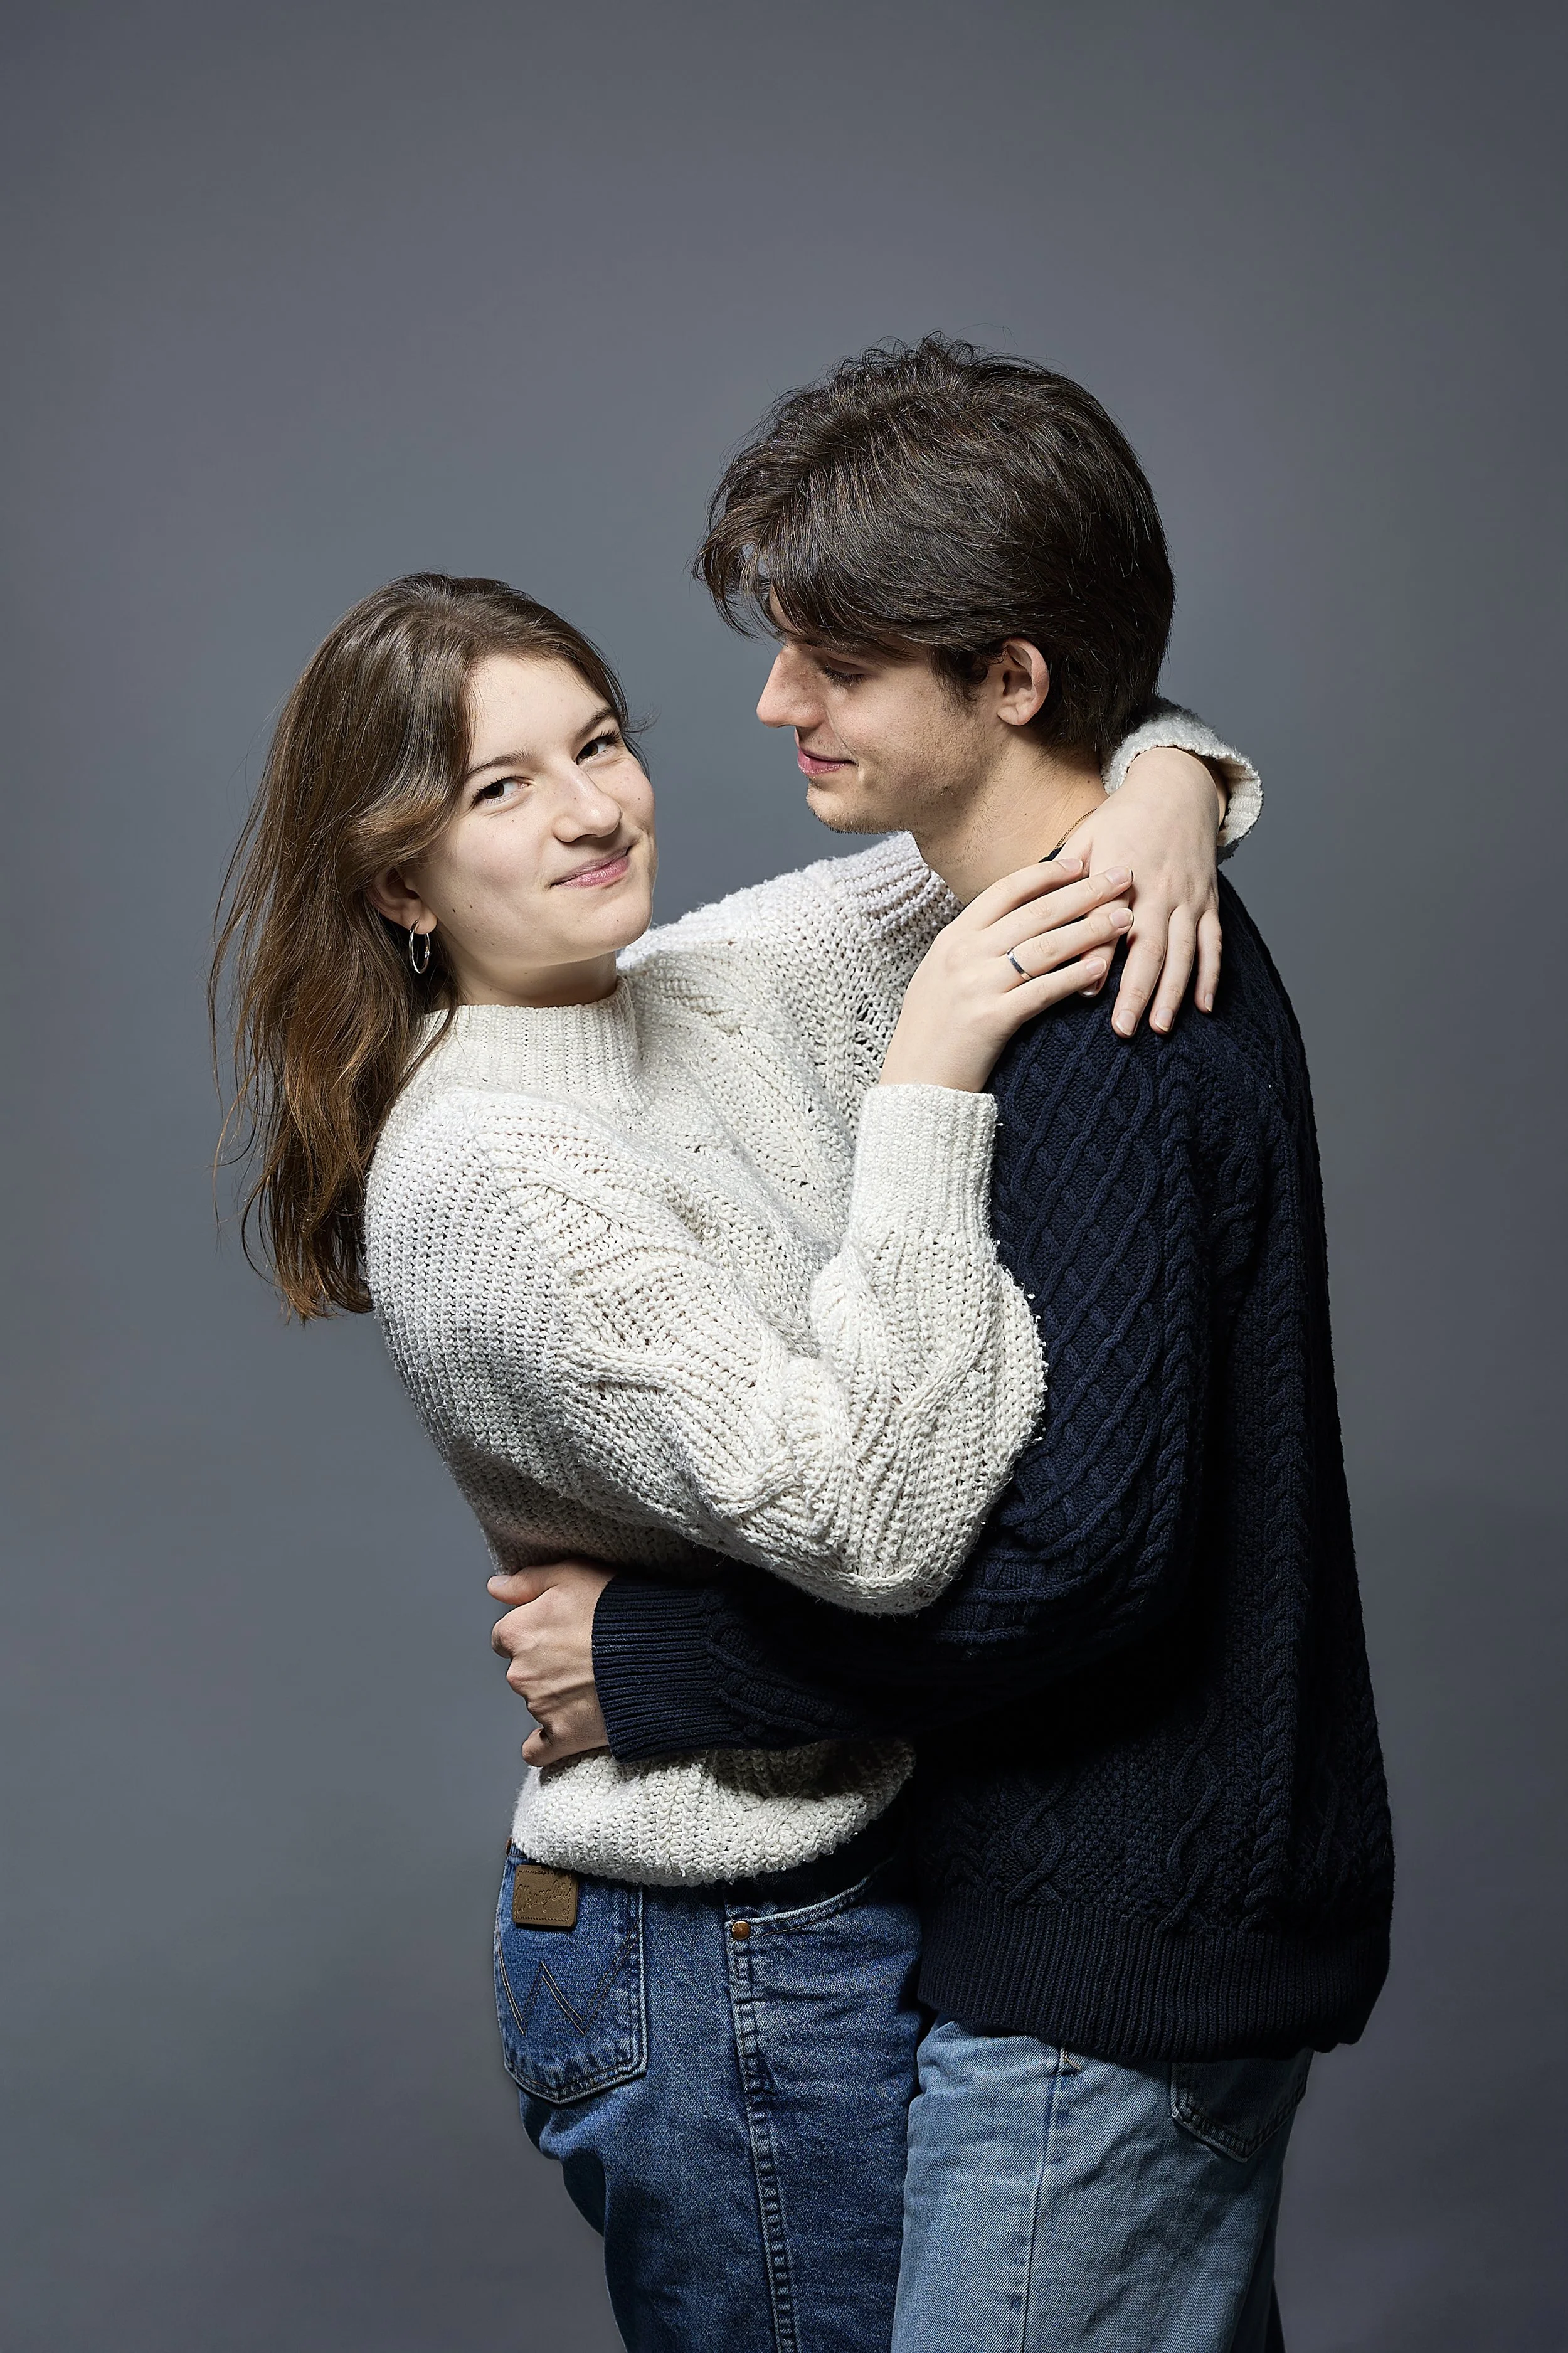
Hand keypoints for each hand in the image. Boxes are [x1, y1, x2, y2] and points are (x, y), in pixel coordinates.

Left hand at [488, 1560, 613, 1766]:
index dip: (533, 1630)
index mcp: (518, 1633)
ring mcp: (541, 1707)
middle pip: (522, 1669)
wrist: (659, 1654)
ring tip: (595, 1679)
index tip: (558, 1629)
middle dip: (545, 1663)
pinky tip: (561, 1732)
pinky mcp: (564, 1736)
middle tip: (582, 1653)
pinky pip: (539, 1750)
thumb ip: (528, 1580)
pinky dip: (546, 1743)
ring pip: (536, 1701)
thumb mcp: (573, 1574)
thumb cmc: (618, 1609)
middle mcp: (521, 1672)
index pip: (506, 1636)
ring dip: (556, 1694)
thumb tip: (496, 1586)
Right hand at [878, 856, 1132, 1091]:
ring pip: (1045, 948)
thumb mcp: (940, 973)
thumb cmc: (932, 1029)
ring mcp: (978, 986)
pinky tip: (1100, 967)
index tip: (1081, 863)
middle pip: (1035, 913)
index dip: (1047, 874)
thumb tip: (1011, 920)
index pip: (1006, 890)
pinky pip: (1042, 992)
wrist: (914, 1082)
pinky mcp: (992, 1020)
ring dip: (1090, 930)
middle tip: (1122, 878)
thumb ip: (972, 945)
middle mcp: (964, 954)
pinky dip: (1074, 977)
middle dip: (1084, 892)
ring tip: (1125, 918)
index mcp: (953, 937)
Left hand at [1060, 748, 1224, 1036]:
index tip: (1085, 990)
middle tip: (1124, 1028)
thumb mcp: (1087, 836)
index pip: (1110, 921)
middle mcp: (1161, 888)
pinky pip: (1214, 943)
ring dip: (1174, 992)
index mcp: (1125, 872)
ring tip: (1159, 1026)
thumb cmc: (1122, 815)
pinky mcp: (1209, 901)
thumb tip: (1041, 917)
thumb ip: (1065, 877)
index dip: (1099, 954)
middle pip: (1151, 946)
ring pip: (1185, 951)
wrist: (1177, 786)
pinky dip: (1211, 975)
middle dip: (1138, 990)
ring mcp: (1189, 897)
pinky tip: (1204, 1006)